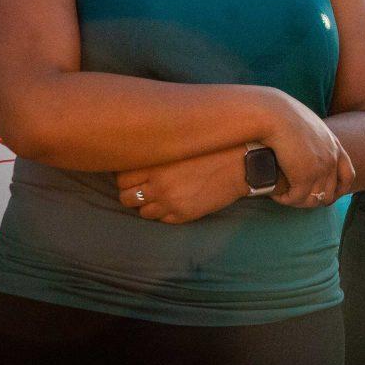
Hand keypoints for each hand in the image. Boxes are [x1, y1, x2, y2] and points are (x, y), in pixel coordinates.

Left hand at [117, 147, 246, 223]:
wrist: (242, 165)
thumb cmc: (214, 149)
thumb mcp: (182, 145)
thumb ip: (158, 153)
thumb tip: (136, 158)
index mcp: (156, 162)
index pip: (121, 177)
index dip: (127, 177)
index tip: (137, 173)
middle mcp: (158, 183)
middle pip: (126, 196)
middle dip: (133, 192)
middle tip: (146, 186)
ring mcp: (170, 201)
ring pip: (142, 211)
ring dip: (149, 205)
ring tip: (162, 195)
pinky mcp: (183, 215)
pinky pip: (161, 220)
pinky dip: (165, 213)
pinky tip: (176, 201)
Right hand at [262, 93, 354, 207]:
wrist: (274, 114)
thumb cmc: (283, 115)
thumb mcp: (307, 126)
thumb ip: (313, 139)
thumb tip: (304, 148)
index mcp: (335, 146)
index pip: (348, 176)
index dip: (339, 190)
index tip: (326, 196)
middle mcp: (331, 159)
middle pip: (330, 193)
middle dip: (313, 200)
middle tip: (295, 198)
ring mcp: (320, 169)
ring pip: (313, 200)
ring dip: (297, 201)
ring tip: (283, 196)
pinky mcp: (304, 177)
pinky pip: (296, 198)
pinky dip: (285, 199)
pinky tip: (275, 194)